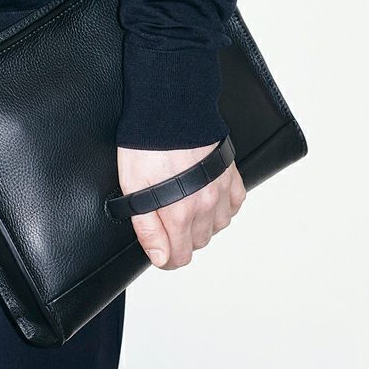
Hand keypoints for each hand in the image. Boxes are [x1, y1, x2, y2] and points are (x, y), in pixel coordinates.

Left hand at [116, 142, 246, 269]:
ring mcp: (220, 189)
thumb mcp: (134, 189)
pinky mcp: (230, 174)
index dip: (165, 258)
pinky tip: (208, 199)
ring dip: (203, 224)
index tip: (158, 251)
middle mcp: (205, 206)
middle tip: (165, 222)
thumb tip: (161, 258)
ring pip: (218, 226)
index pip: (179, 257)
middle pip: (198, 243)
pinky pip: (235, 203)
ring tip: (185, 209)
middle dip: (181, 240)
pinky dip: (223, 207)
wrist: (170, 110)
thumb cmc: (147, 146)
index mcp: (179, 213)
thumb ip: (148, 227)